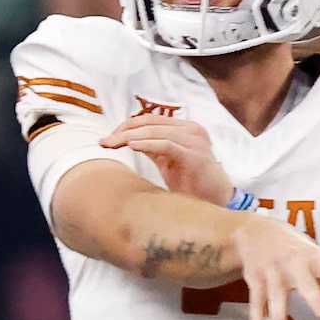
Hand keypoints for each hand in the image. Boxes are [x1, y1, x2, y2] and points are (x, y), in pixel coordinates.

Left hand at [100, 114, 232, 203]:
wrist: (215, 200)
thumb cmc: (191, 181)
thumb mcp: (167, 160)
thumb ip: (152, 148)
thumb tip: (127, 140)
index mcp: (185, 128)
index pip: (150, 119)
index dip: (126, 126)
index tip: (108, 139)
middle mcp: (191, 129)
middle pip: (150, 123)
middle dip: (123, 131)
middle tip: (104, 142)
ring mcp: (195, 141)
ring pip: (156, 131)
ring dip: (130, 137)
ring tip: (112, 144)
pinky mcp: (195, 156)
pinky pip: (167, 145)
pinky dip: (148, 144)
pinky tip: (132, 147)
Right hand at [230, 214, 319, 319]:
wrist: (256, 231)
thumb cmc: (295, 253)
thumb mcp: (316, 266)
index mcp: (315, 259)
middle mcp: (295, 264)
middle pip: (306, 284)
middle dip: (315, 299)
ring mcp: (274, 273)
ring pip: (276, 296)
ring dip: (278, 314)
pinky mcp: (257, 280)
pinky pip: (257, 302)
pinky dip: (256, 318)